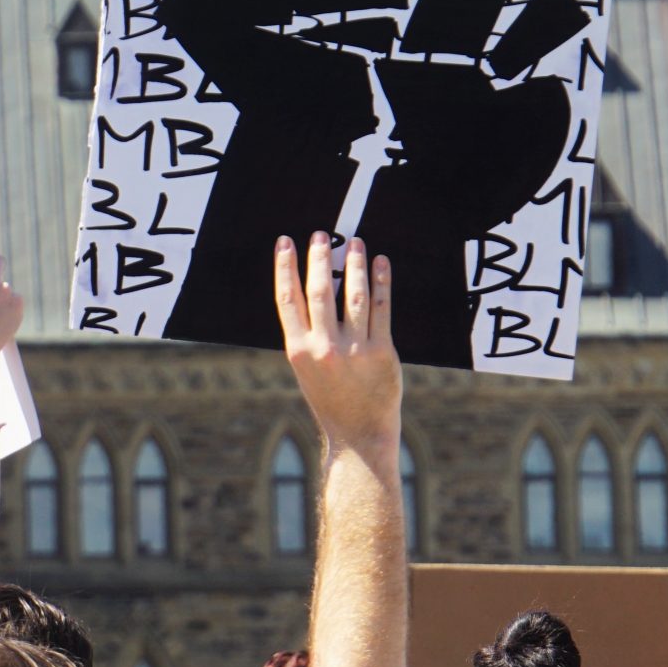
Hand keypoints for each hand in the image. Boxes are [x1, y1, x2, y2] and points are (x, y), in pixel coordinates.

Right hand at [273, 233, 397, 456]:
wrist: (359, 432)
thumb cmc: (330, 398)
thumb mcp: (306, 369)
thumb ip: (307, 334)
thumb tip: (313, 289)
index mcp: (298, 350)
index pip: (288, 298)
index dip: (285, 267)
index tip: (286, 242)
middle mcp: (324, 347)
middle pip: (320, 290)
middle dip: (319, 257)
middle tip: (321, 234)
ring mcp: (354, 349)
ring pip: (353, 295)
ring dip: (354, 264)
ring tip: (355, 242)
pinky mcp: (382, 352)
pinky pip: (382, 309)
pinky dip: (381, 283)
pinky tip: (380, 264)